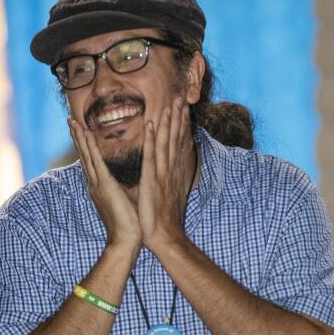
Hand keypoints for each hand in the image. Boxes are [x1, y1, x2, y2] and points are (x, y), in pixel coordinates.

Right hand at [68, 117, 140, 250]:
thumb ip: (121, 188)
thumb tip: (124, 182)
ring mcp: (97, 184)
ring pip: (86, 154)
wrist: (126, 240)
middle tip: (70, 120)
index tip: (80, 130)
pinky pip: (96, 160)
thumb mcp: (123, 200)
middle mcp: (94, 183)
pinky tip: (86, 133)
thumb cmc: (128, 224)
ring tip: (73, 122)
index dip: (85, 145)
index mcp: (99, 186)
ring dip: (80, 137)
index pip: (90, 161)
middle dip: (77, 136)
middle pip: (84, 154)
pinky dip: (90, 146)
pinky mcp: (104, 185)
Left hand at [139, 97, 195, 251]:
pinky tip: (150, 123)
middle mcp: (172, 170)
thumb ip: (168, 181)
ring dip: (169, 122)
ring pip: (166, 142)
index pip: (179, 145)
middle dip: (179, 117)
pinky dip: (151, 138)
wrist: (165, 237)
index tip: (183, 109)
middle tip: (181, 97)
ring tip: (171, 103)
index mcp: (174, 173)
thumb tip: (167, 174)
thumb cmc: (164, 220)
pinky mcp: (152, 180)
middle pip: (176, 139)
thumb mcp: (168, 196)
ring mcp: (163, 174)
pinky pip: (151, 155)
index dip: (182, 126)